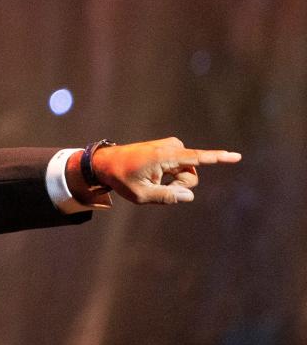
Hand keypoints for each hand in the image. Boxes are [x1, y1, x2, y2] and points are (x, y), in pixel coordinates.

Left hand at [68, 137, 241, 204]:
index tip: (237, 157)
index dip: (218, 159)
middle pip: (191, 176)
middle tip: (155, 187)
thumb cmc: (121, 178)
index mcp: (165, 156)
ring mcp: (171, 147)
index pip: (197, 158)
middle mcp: (171, 148)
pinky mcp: (169, 150)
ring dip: (174, 182)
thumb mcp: (140, 195)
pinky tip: (154, 176)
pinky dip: (170, 176)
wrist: (107, 162)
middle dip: (179, 186)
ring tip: (152, 181)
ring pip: (186, 173)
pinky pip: (180, 168)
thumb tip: (188, 196)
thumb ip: (166, 197)